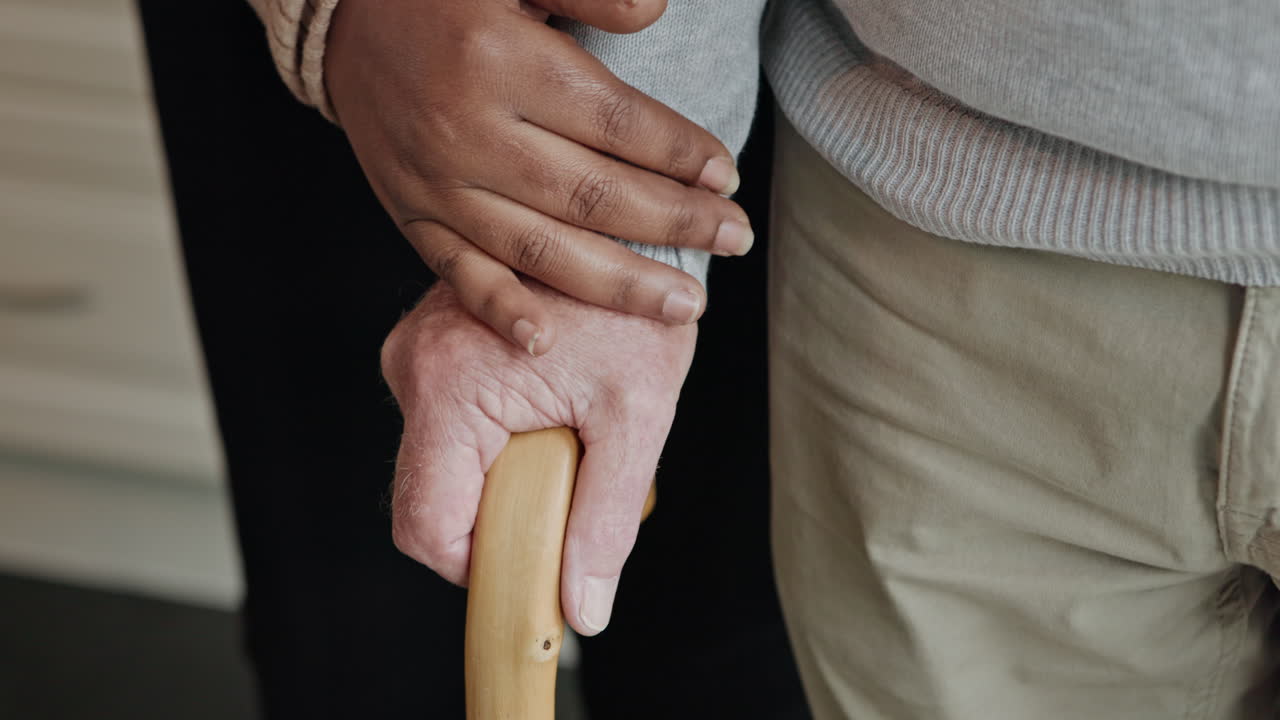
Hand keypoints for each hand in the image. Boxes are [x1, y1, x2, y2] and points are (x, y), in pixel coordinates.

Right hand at [326, 0, 751, 354]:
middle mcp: (469, 132)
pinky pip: (459, 273)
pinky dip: (501, 310)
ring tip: (685, 304)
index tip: (727, 175)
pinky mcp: (410, 216)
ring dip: (621, 284)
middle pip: (594, 195)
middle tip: (737, 239)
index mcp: (501, 61)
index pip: (615, 122)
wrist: (335, 16)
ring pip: (542, 250)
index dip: (680, 153)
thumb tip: (657, 14)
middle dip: (676, 223)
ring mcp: (437, 184)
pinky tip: (547, 340)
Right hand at [382, 281, 694, 634]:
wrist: (629, 224)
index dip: (478, 563)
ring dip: (503, 476)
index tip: (536, 552)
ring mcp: (416, 352)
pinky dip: (498, 442)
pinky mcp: (432, 348)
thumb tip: (582, 608)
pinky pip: (450, 428)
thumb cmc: (639, 305)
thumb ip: (604, 516)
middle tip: (571, 475)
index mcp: (449, 383)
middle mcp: (413, 364)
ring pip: (442, 466)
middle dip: (500, 514)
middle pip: (432, 499)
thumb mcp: (636, 413)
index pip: (426, 525)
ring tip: (567, 430)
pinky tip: (550, 409)